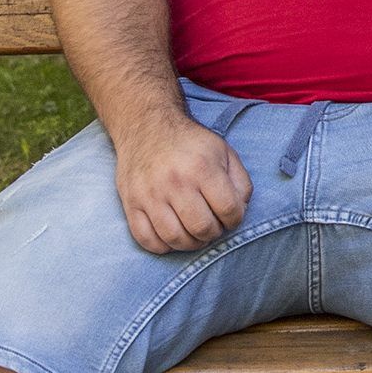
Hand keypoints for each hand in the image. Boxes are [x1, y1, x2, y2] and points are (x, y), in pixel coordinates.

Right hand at [114, 115, 251, 253]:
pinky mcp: (131, 203)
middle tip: (212, 225)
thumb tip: (240, 211)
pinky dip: (163, 246)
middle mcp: (175, 182)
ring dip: (191, 243)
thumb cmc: (190, 144)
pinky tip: (172, 235)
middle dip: (213, 233)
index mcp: (202, 168)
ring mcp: (150, 194)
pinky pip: (146, 239)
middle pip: (202, 229)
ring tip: (194, 232)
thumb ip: (240, 182)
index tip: (230, 216)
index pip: (229, 210)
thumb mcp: (224, 152)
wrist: (147, 126)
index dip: (235, 219)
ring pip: (175, 238)